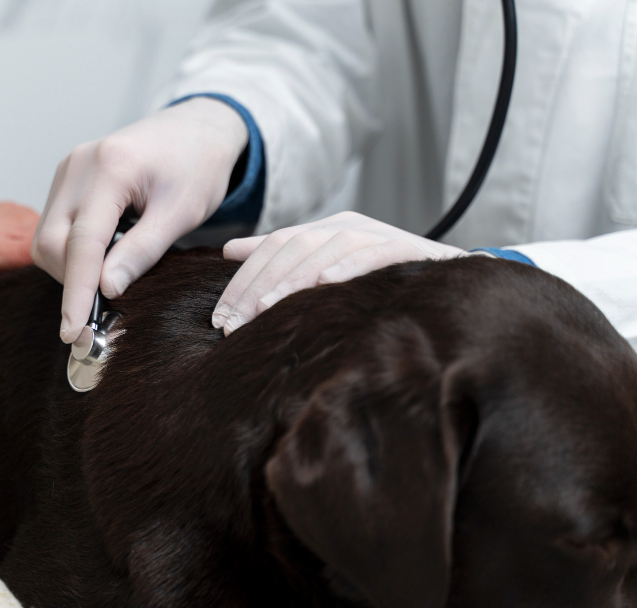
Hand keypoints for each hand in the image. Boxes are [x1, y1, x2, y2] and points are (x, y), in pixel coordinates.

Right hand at [32, 97, 248, 343]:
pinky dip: (74, 252)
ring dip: (72, 269)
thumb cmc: (198, 166)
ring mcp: (68, 169)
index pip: (82, 242)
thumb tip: (106, 290)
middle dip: (73, 282)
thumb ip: (142, 251)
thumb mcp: (181, 213)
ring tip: (112, 273)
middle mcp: (79, 165)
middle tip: (103, 312)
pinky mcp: (67, 179)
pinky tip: (105, 255)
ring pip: (48, 238)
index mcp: (111, 167)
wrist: (197, 128)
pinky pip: (55, 226)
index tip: (73, 332)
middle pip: (53, 242)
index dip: (76, 292)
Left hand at [213, 212, 465, 334]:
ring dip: (294, 278)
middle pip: (292, 246)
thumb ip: (279, 255)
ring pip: (326, 248)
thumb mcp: (325, 263)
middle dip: (259, 284)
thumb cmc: (379, 275)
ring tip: (267, 308)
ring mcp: (377, 234)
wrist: (446, 275)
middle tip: (235, 321)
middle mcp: (347, 225)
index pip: (273, 246)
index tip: (220, 318)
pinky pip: (373, 253)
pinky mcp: (406, 247)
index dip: (243, 280)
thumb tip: (229, 249)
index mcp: (324, 228)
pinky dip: (348, 267)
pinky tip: (326, 286)